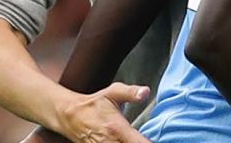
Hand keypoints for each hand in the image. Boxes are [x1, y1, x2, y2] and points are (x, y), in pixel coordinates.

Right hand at [21, 83, 151, 142]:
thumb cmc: (94, 104)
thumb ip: (130, 92)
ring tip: (137, 140)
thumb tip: (146, 92)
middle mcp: (111, 142)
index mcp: (117, 128)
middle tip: (146, 139)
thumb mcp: (112, 93)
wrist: (71, 116)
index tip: (159, 141)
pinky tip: (129, 141)